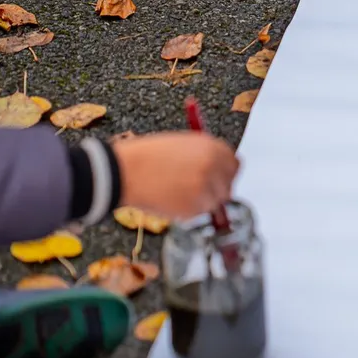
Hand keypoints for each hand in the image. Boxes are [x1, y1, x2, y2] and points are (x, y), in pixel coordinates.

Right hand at [112, 132, 239, 219]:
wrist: (123, 171)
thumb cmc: (147, 155)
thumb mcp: (182, 145)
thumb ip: (204, 155)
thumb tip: (220, 169)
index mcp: (212, 148)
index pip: (234, 164)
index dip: (225, 172)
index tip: (218, 177)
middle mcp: (213, 168)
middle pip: (228, 185)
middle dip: (216, 189)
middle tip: (196, 190)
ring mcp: (205, 189)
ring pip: (215, 202)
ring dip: (201, 201)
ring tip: (176, 192)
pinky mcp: (194, 208)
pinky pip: (199, 213)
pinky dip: (188, 210)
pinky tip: (170, 200)